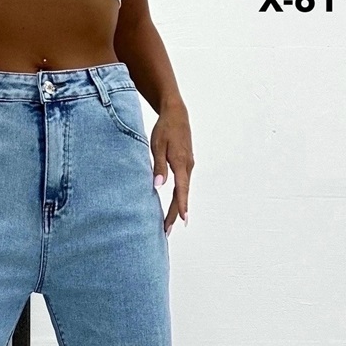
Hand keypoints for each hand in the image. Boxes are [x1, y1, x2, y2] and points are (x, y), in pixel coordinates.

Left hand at [151, 101, 194, 234]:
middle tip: (167, 231)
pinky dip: (179, 197)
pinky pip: (182, 184)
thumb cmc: (165, 129)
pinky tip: (174, 205)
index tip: (183, 220)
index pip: (181, 189)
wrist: (176, 114)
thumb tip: (157, 186)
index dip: (181, 206)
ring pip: (182, 190)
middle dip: (175, 214)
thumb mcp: (157, 146)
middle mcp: (187, 166)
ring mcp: (188, 166)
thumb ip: (158, 167)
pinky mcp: (185, 164)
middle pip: (182, 195)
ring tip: (168, 223)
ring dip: (176, 207)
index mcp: (180, 163)